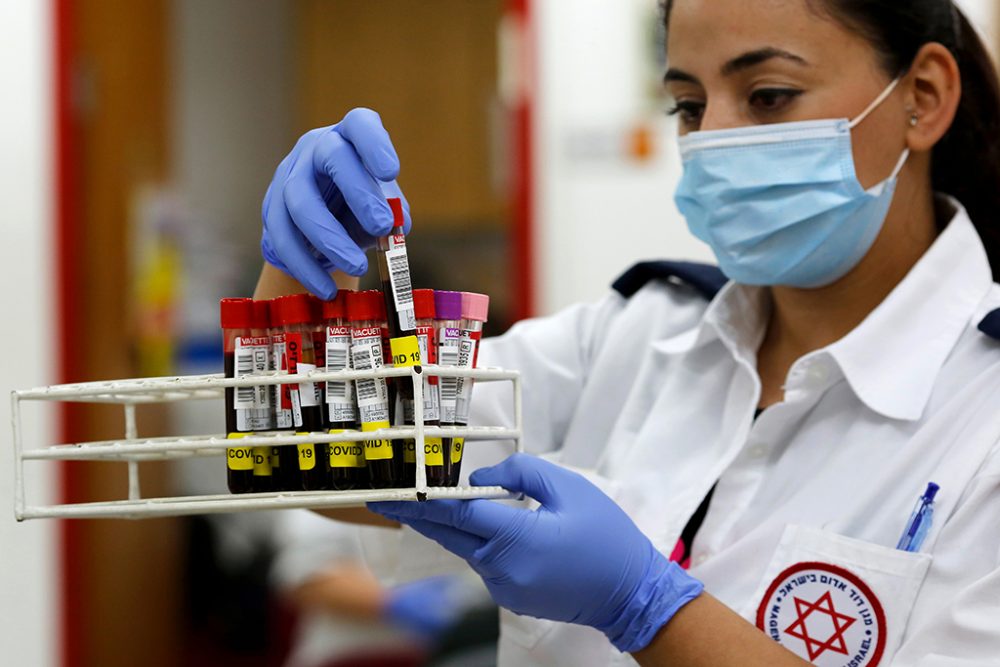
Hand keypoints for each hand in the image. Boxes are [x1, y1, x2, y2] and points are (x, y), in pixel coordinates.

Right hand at [261, 108, 411, 298]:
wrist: (324, 227)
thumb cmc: (362, 207)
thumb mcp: (384, 205)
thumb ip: (393, 213)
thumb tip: (397, 227)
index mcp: (350, 138)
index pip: (360, 124)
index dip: (374, 143)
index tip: (391, 171)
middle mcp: (317, 148)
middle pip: (331, 158)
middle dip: (358, 193)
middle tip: (382, 227)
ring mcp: (289, 175)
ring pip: (299, 201)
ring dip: (330, 238)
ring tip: (358, 267)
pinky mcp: (271, 209)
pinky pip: (282, 238)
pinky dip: (305, 267)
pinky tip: (326, 287)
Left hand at [369, 454, 703, 652]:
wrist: (630, 593)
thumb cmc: (607, 537)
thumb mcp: (569, 489)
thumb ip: (520, 474)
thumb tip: (478, 482)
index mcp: (516, 539)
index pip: (455, 516)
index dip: (418, 502)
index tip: (388, 494)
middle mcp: (502, 568)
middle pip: (449, 535)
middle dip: (417, 515)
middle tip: (387, 498)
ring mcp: (504, 587)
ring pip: (467, 548)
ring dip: (453, 526)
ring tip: (437, 501)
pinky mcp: (509, 596)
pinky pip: (484, 561)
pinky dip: (478, 541)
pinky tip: (488, 526)